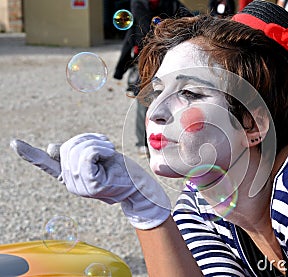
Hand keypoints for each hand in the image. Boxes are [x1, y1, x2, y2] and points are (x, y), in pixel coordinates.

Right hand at [11, 134, 170, 229]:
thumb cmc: (119, 170)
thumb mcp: (97, 158)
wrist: (138, 187)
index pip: (46, 163)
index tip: (14, 143)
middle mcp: (71, 183)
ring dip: (98, 143)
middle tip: (106, 146)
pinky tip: (110, 154)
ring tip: (109, 151)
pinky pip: (88, 155)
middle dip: (89, 139)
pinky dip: (101, 148)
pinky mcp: (91, 185)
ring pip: (78, 149)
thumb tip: (51, 147)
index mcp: (70, 176)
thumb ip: (76, 154)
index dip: (29, 153)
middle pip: (67, 147)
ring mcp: (80, 186)